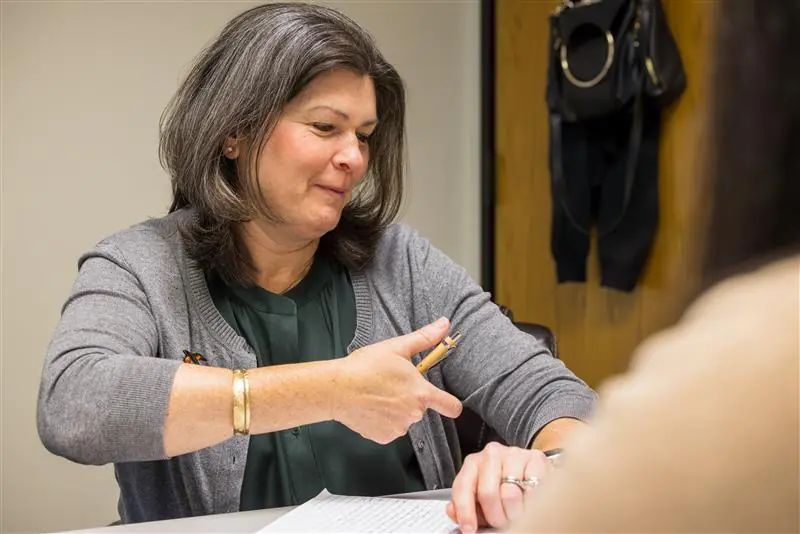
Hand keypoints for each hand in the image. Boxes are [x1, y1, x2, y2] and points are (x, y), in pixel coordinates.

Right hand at [329, 317, 462, 443]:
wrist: (336, 389)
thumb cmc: (365, 367)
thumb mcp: (397, 347)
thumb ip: (425, 338)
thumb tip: (445, 324)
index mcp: (421, 393)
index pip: (451, 406)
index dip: (452, 404)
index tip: (448, 403)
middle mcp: (413, 414)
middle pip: (421, 407)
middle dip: (410, 397)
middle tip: (392, 384)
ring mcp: (399, 428)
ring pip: (404, 418)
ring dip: (396, 409)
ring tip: (378, 394)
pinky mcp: (384, 437)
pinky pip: (390, 429)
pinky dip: (383, 420)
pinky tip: (371, 407)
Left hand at [447, 442, 551, 532]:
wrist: (531, 470)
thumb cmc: (503, 484)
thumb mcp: (480, 495)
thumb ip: (465, 504)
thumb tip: (452, 512)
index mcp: (473, 463)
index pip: (463, 487)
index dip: (465, 512)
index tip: (469, 529)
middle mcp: (492, 454)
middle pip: (487, 493)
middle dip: (495, 517)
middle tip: (501, 523)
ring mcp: (514, 454)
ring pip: (510, 494)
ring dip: (514, 512)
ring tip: (516, 512)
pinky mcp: (536, 459)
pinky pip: (531, 491)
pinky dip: (530, 502)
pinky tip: (529, 501)